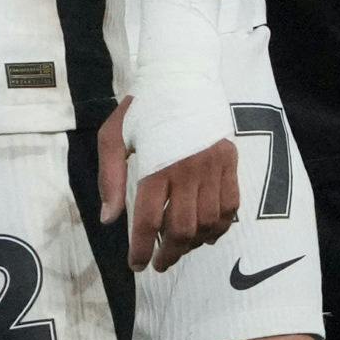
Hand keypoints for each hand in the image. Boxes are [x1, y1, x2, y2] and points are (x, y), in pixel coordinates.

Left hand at [96, 101, 241, 271]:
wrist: (181, 74)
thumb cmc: (142, 107)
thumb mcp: (113, 136)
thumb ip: (110, 179)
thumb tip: (108, 220)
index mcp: (155, 165)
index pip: (147, 220)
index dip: (140, 249)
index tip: (137, 265)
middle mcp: (187, 170)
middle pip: (181, 228)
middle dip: (169, 253)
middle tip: (159, 263)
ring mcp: (213, 166)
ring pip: (208, 222)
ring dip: (194, 243)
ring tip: (180, 247)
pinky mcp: (230, 161)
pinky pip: (231, 206)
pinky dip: (220, 226)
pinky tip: (207, 232)